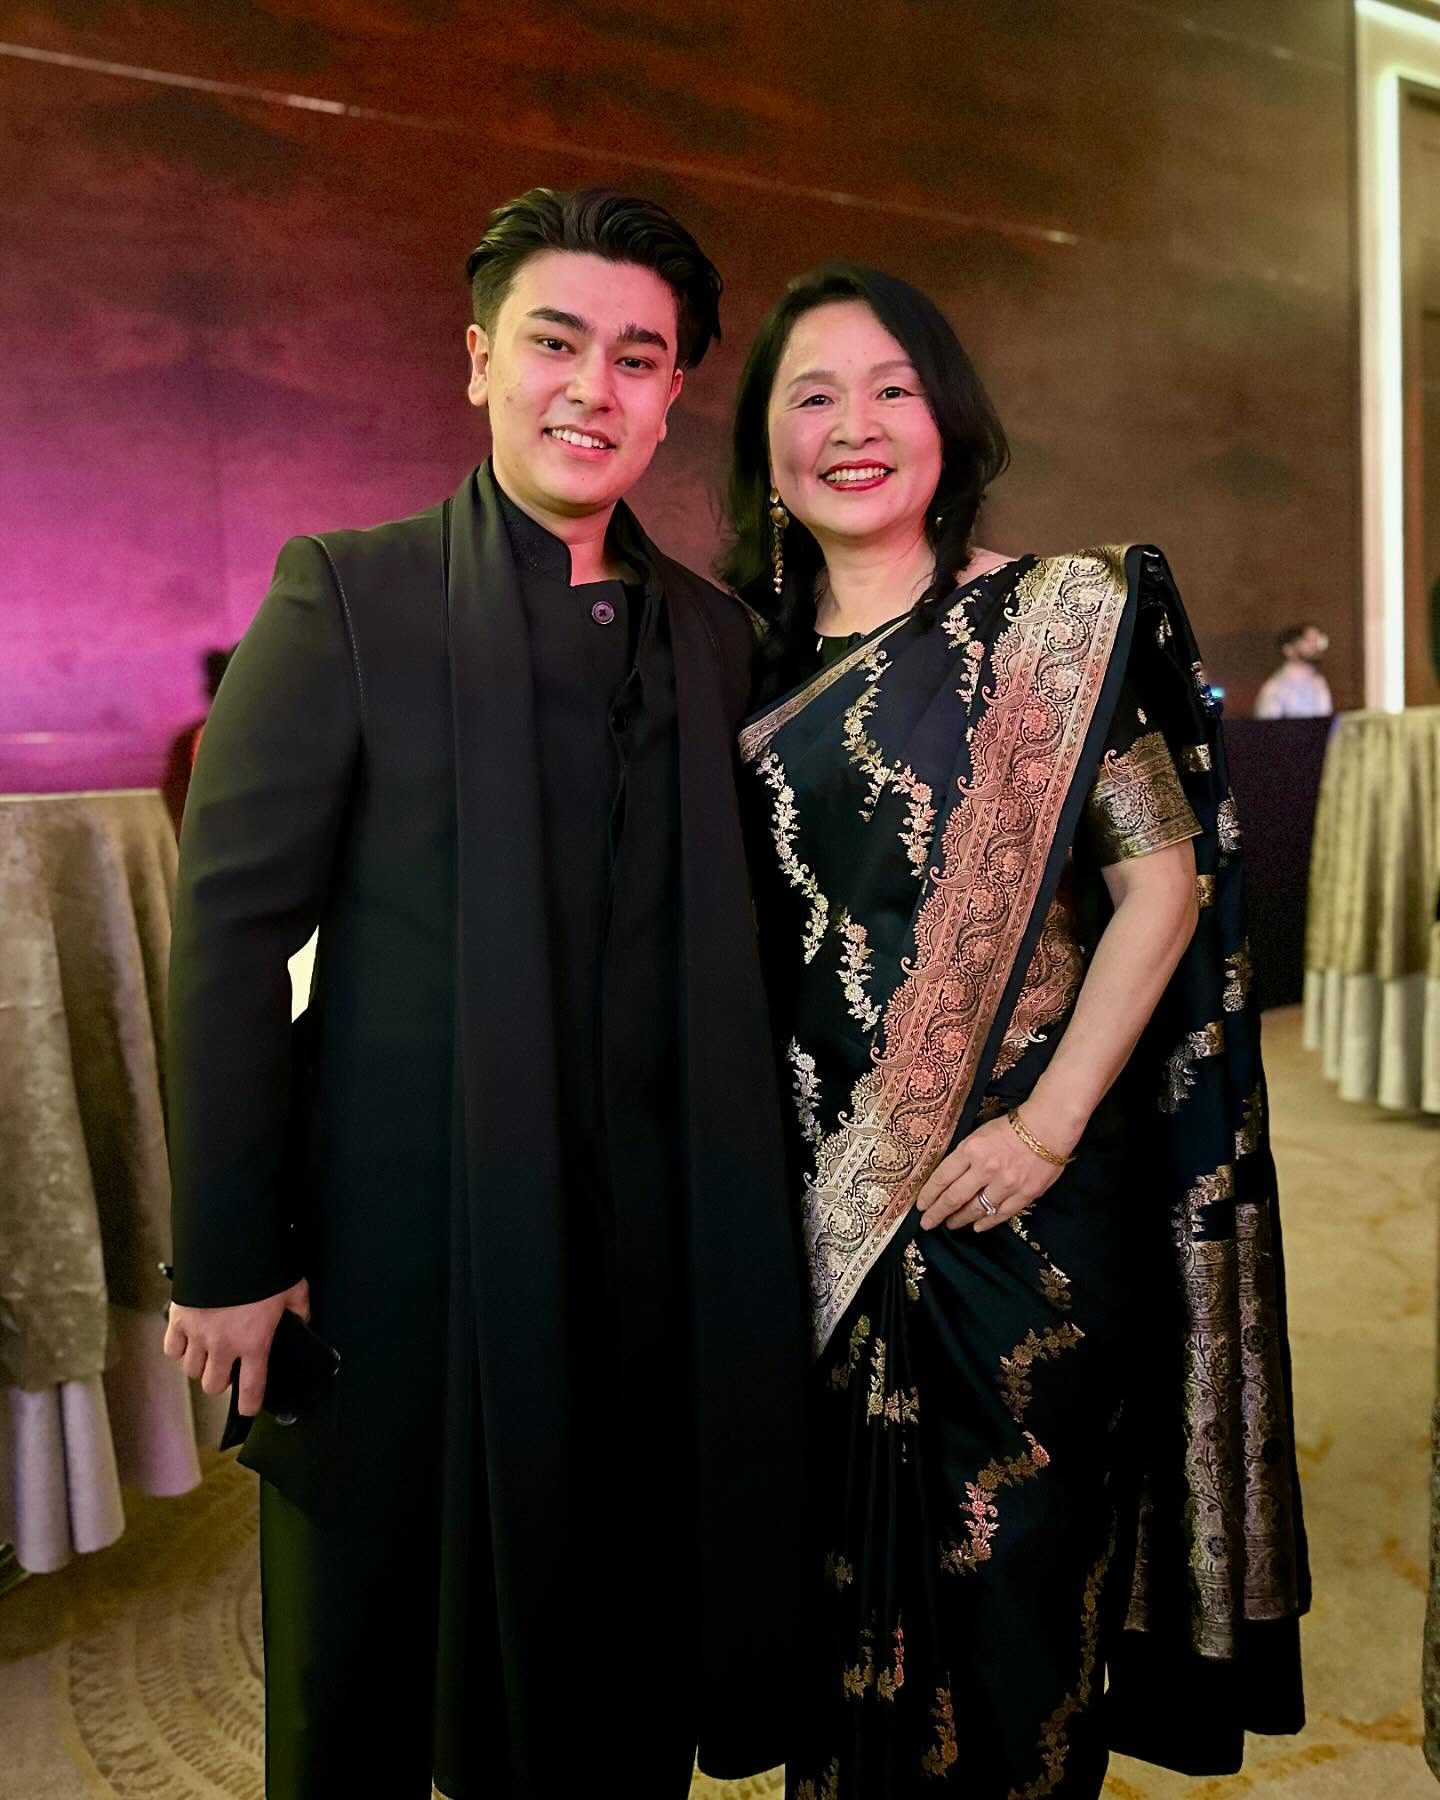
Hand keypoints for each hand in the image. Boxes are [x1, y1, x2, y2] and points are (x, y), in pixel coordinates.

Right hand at [163, 1278, 310, 1416]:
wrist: (230, 1245)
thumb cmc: (264, 1268)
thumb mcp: (294, 1289)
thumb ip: (299, 1309)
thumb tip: (302, 1320)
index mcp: (254, 1343)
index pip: (251, 1388)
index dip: (250, 1404)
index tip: (248, 1407)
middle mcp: (223, 1346)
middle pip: (213, 1385)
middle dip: (221, 1381)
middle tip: (228, 1368)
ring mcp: (197, 1334)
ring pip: (191, 1371)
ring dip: (200, 1366)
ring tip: (209, 1354)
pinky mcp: (178, 1319)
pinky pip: (171, 1349)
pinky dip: (178, 1349)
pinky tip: (188, 1340)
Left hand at [915, 1115, 1066, 1232]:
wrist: (1049, 1127)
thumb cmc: (1012, 1126)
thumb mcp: (979, 1133)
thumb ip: (964, 1155)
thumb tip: (947, 1177)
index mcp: (971, 1150)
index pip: (942, 1178)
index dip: (929, 1195)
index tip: (920, 1206)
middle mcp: (986, 1170)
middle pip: (954, 1198)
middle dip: (938, 1213)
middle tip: (928, 1223)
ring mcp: (1005, 1185)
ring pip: (976, 1210)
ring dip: (960, 1220)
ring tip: (951, 1224)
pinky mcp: (1024, 1195)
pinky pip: (1000, 1214)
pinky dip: (986, 1222)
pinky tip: (976, 1226)